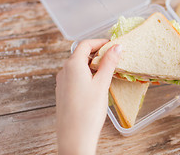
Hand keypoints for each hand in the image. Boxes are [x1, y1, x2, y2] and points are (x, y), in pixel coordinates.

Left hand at [56, 39, 121, 154]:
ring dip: (92, 64)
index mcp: (72, 65)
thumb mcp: (102, 84)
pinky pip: (75, 76)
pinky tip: (97, 83)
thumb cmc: (88, 111)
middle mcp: (64, 70)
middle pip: (80, 53)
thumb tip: (117, 47)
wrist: (74, 137)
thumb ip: (109, 63)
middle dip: (97, 53)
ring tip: (108, 71)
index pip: (85, 44)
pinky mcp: (63, 92)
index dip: (100, 42)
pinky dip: (87, 73)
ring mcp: (62, 81)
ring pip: (78, 65)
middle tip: (113, 57)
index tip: (113, 45)